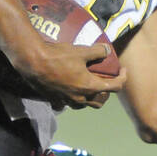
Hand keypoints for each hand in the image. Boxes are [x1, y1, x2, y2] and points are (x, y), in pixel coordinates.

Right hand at [9, 39, 124, 108]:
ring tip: (88, 87)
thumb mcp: (81, 50)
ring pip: (83, 105)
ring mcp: (66, 101)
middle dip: (106, 93)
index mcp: (90, 86)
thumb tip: (107, 50)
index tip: (123, 70)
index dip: (123, 78)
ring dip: (89, 98)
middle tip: (106, 81)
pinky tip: (68, 90)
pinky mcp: (54, 100)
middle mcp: (80, 98)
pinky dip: (70, 99)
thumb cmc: (58, 56)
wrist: (33, 62)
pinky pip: (66, 104)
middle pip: (100, 102)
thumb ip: (97, 51)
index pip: (114, 87)